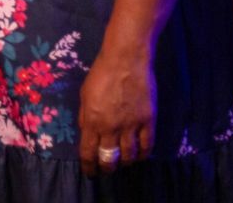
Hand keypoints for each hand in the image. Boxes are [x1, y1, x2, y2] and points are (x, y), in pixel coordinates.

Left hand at [78, 47, 155, 175]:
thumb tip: (85, 132)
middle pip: (110, 158)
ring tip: (123, 163)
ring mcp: (131, 125)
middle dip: (107, 168)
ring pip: (130, 156)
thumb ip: (85, 115)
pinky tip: (140, 156)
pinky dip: (143, 154)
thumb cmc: (101, 73)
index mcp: (92, 121)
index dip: (89, 166)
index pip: (89, 152)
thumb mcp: (84, 94)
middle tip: (106, 170)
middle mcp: (111, 127)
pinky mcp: (148, 121)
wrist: (126, 60)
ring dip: (125, 163)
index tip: (90, 173)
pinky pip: (147, 145)